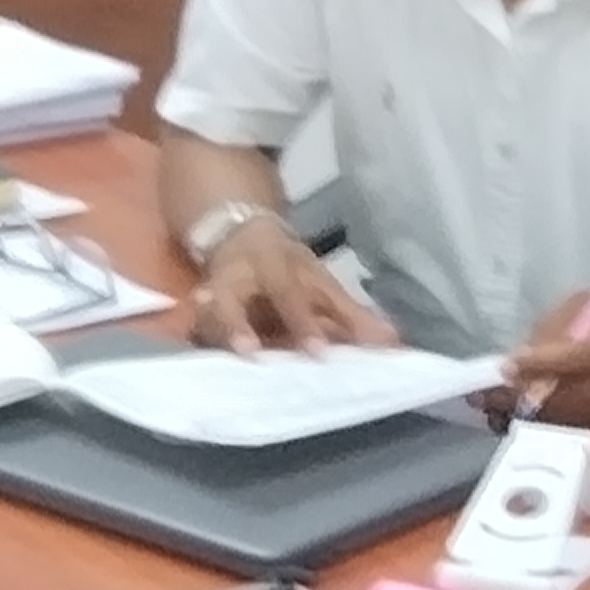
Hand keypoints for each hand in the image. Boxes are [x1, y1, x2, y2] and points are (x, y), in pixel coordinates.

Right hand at [188, 221, 393, 353]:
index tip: (318, 353)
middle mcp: (239, 279)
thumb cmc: (289, 268)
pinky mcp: (197, 314)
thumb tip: (393, 344)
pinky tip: (195, 355)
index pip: (290, 295)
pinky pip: (195, 331)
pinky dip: (198, 343)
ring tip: (209, 354)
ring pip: (205, 313)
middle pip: (234, 300)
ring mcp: (212, 295)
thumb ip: (352, 316)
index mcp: (274, 267)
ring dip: (209, 333)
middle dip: (237, 326)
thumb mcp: (320, 283)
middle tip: (248, 352)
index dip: (303, 324)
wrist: (240, 233)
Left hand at [505, 289, 589, 427]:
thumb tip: (527, 350)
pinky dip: (553, 415)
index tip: (505, 366)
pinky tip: (533, 407)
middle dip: (524, 394)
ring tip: (500, 403)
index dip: (538, 364)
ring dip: (533, 409)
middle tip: (488, 393)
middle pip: (564, 394)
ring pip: (568, 413)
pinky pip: (579, 420)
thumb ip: (563, 325)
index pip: (574, 357)